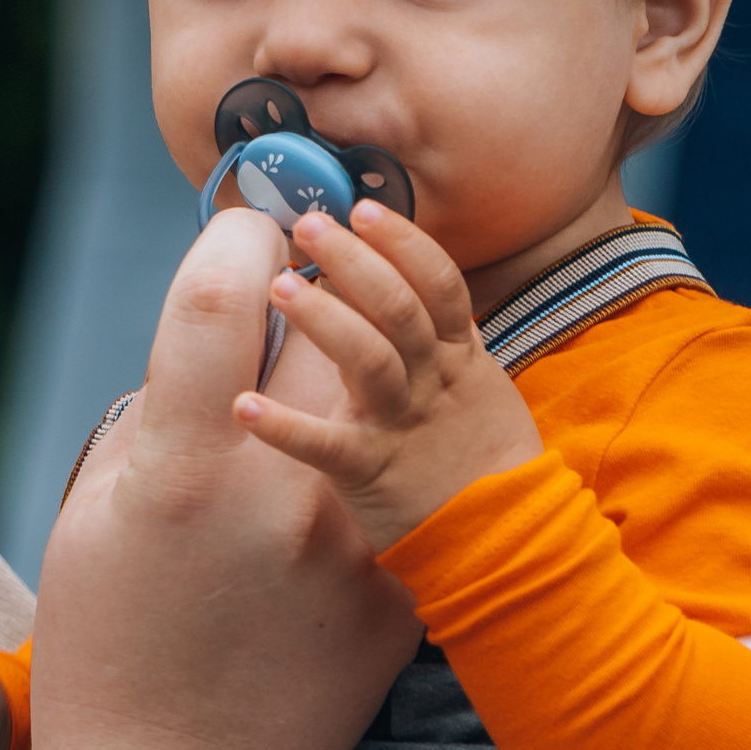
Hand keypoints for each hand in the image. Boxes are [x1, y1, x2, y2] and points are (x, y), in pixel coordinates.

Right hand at [0, 208, 420, 749]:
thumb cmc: (109, 648)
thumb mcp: (95, 518)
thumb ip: (153, 417)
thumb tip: (215, 342)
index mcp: (178, 471)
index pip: (219, 296)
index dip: (235, 235)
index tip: (240, 219)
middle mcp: (276, 494)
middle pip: (317, 325)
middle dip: (311, 264)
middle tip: (308, 220)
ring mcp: (352, 541)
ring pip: (380, 387)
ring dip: (369, 320)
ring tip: (358, 265)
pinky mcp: (397, 582)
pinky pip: (398, 471)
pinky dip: (387, 428)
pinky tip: (381, 391)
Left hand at [234, 201, 544, 551]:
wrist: (507, 541)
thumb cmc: (474, 457)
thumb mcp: (473, 386)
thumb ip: (436, 338)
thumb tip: (391, 281)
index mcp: (457, 357)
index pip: (437, 284)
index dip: (403, 243)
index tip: (364, 208)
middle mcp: (432, 382)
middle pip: (397, 309)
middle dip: (354, 263)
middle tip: (308, 225)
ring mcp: (402, 425)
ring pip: (368, 361)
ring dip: (324, 321)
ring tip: (280, 287)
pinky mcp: (373, 472)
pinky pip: (325, 446)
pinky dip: (285, 427)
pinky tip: (243, 406)